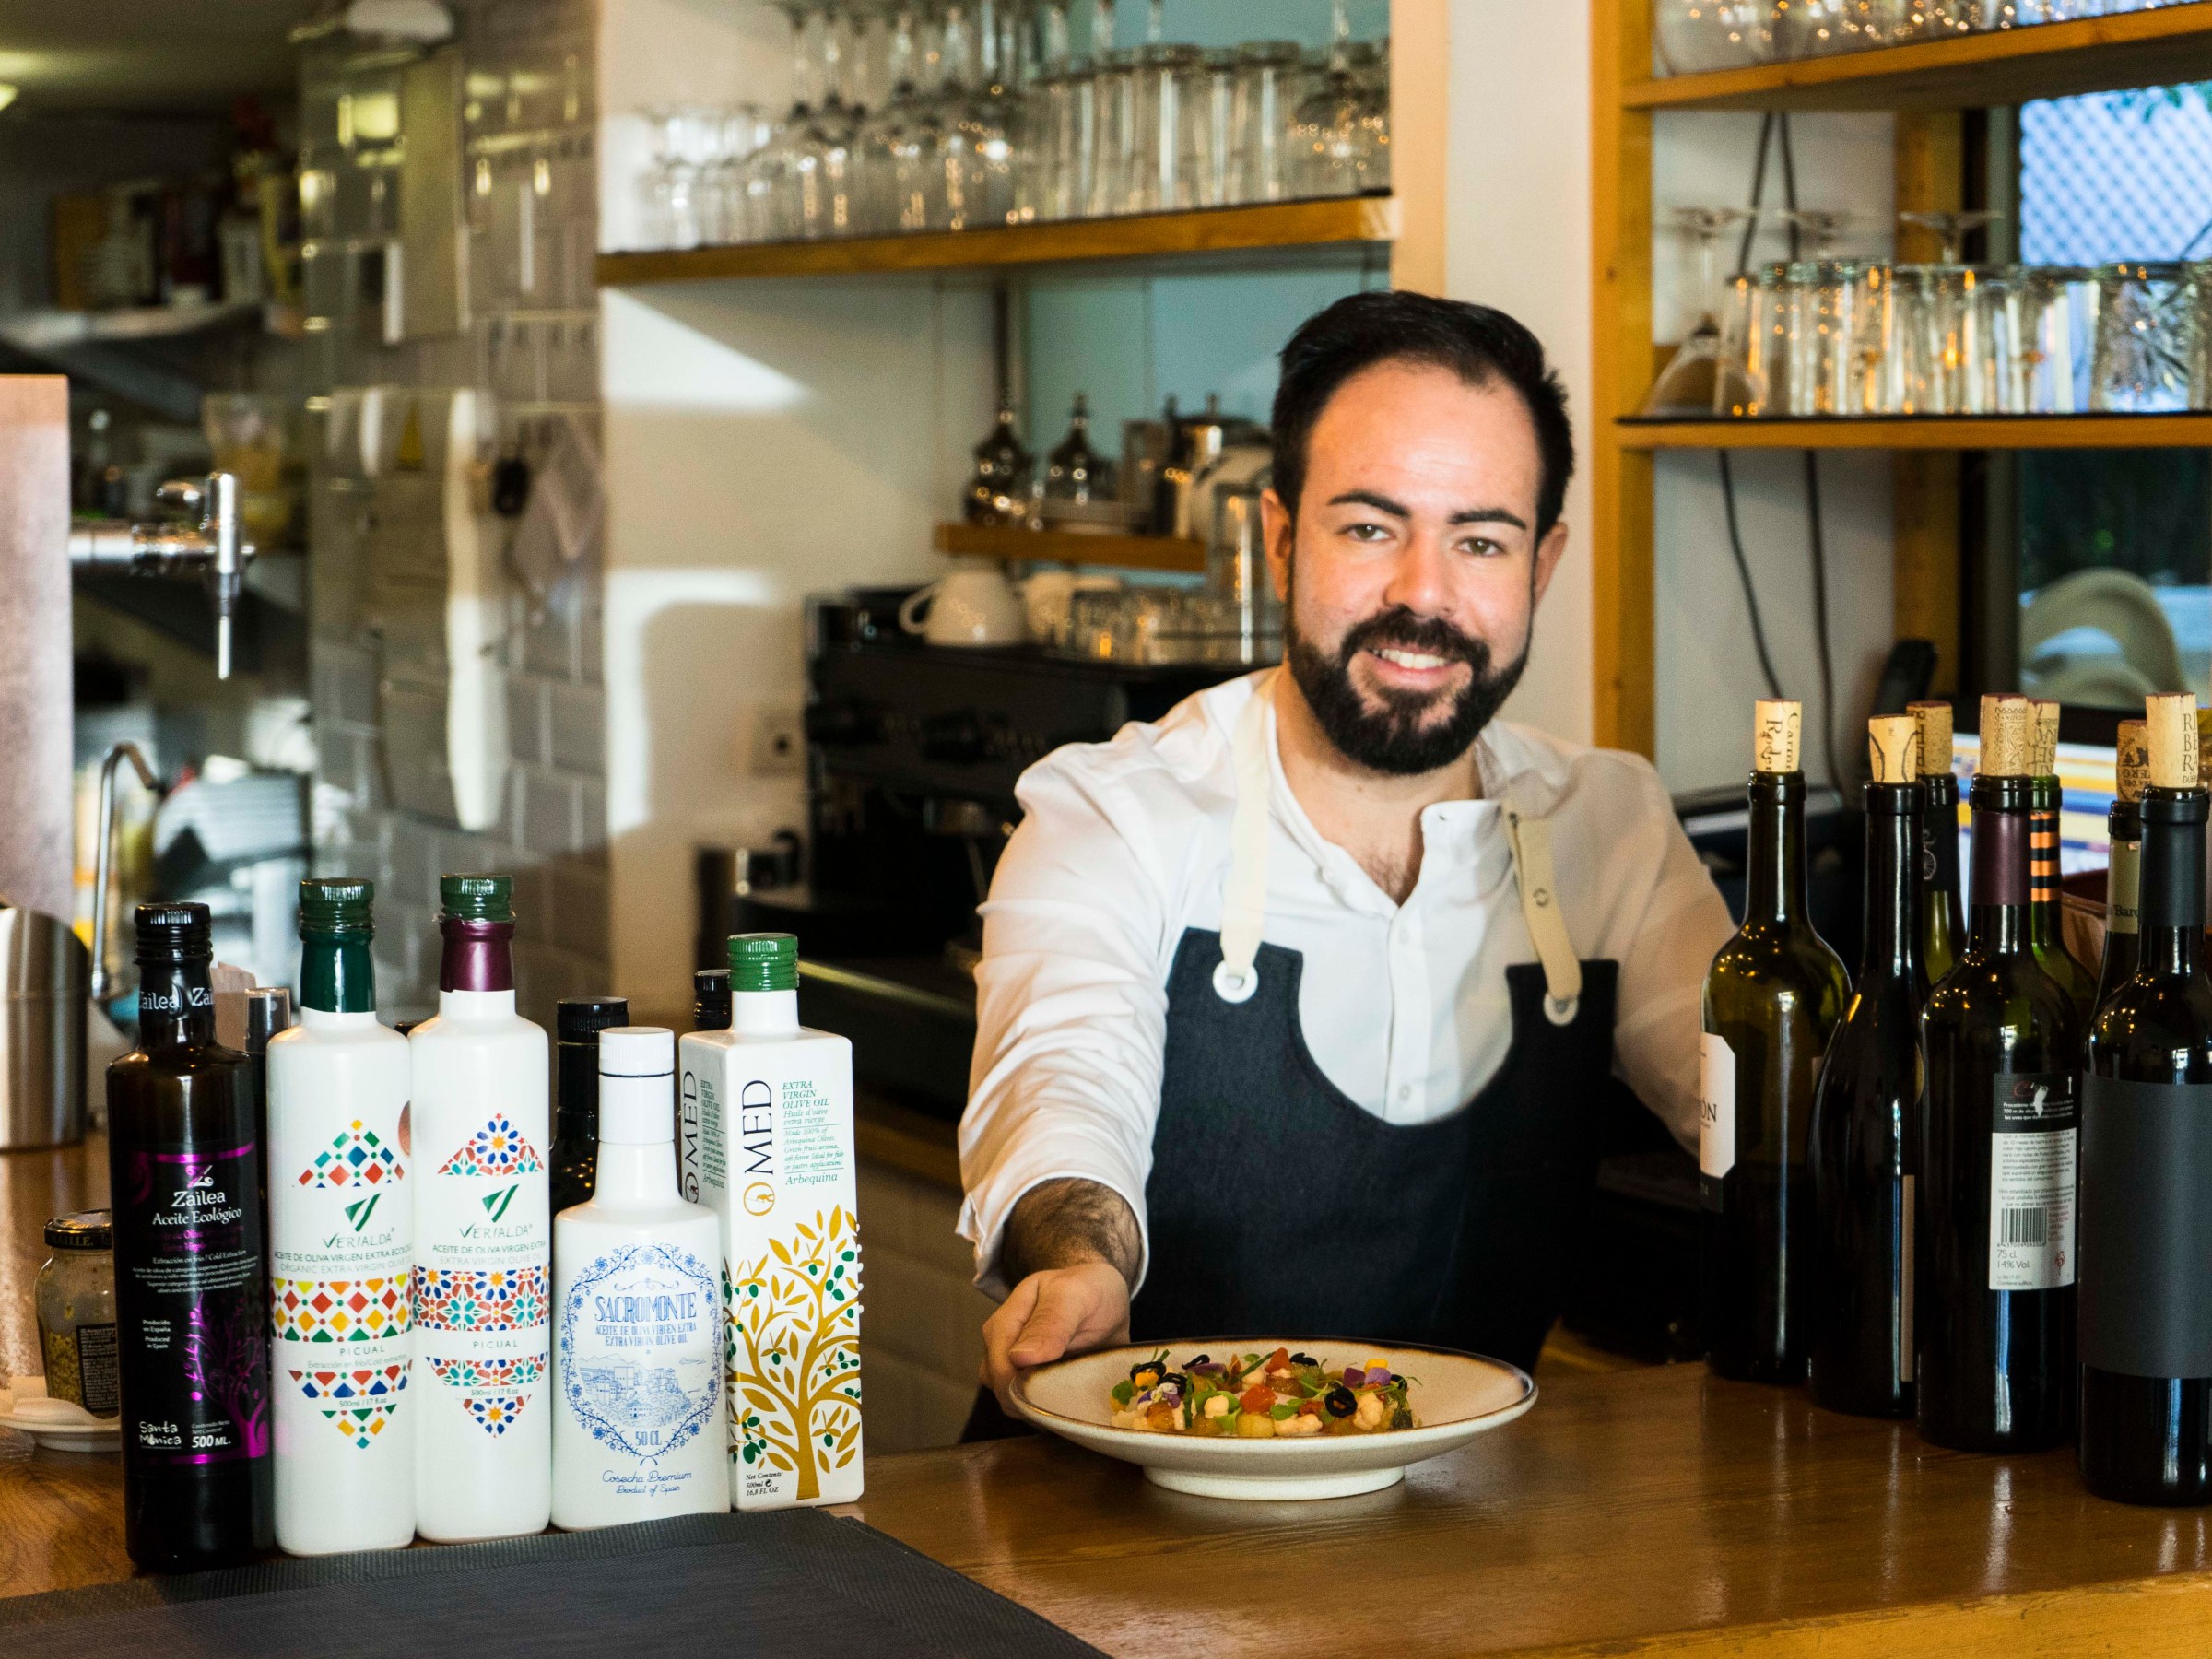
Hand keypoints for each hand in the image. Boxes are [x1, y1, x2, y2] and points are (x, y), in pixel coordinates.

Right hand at [980, 1260, 1130, 1410]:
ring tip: (1072, 1399)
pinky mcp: (1031, 1382)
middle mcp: (1002, 1347)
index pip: (999, 1367)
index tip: (1058, 1393)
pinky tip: (1069, 1403)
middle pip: (1002, 1388)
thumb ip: (1049, 1322)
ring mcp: (1015, 1367)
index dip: (1022, 1387)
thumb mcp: (1073, 1296)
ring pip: (1012, 1402)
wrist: (1103, 1297)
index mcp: (1006, 1321)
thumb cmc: (1087, 1290)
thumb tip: (1018, 1358)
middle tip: (1072, 1397)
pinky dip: (1048, 1409)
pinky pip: (1029, 1406)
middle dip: (1032, 1400)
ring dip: (1040, 1408)